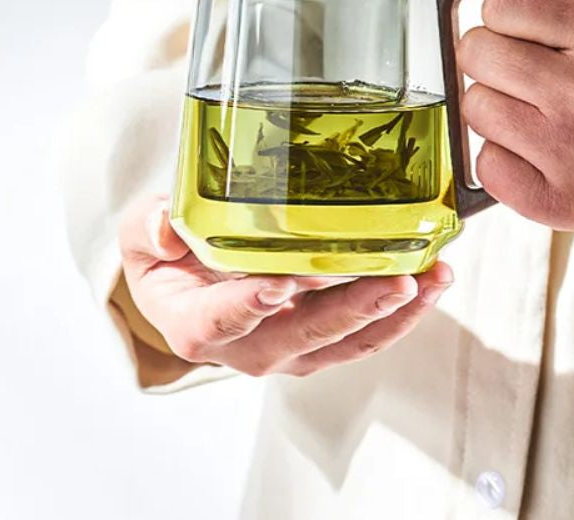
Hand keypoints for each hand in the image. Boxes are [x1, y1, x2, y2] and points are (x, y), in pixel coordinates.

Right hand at [118, 195, 452, 377]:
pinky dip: (401, 312)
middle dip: (350, 311)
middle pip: (300, 339)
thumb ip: (147, 228)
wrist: (189, 281)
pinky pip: (364, 335)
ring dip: (391, 314)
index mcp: (194, 324)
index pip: (218, 322)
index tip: (280, 284)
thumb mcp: (141, 236)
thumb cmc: (167, 258)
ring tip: (430, 280)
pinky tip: (432, 281)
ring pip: (343, 342)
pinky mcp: (320, 338)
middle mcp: (246, 347)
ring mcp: (289, 347)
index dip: (247, 306)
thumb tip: (164, 225)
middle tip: (393, 281)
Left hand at [458, 0, 573, 228]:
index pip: (499, 0)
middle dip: (498, 48)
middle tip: (541, 60)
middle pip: (475, 53)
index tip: (543, 21)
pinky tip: (542, 140)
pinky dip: (504, 151)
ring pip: (473, 108)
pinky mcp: (565, 205)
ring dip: (498, 98)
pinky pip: (485, 164)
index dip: (512, 5)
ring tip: (543, 99)